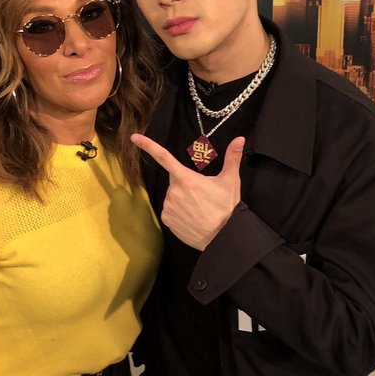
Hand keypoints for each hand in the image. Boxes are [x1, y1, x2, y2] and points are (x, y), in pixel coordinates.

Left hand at [131, 133, 243, 250]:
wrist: (221, 238)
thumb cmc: (225, 209)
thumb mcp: (231, 182)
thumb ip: (233, 158)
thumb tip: (240, 139)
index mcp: (186, 178)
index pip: (164, 157)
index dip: (148, 146)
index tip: (134, 138)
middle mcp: (173, 191)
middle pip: (176, 181)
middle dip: (186, 184)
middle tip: (203, 195)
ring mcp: (168, 206)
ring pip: (173, 196)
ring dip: (183, 199)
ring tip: (199, 208)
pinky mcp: (167, 219)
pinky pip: (170, 210)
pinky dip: (179, 211)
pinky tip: (191, 217)